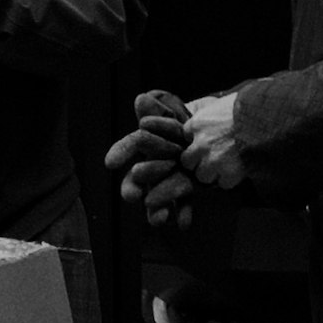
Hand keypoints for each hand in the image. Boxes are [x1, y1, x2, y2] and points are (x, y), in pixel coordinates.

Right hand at [106, 93, 192, 228]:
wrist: (212, 136)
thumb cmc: (185, 124)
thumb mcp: (174, 113)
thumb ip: (158, 110)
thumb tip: (142, 99)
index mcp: (148, 144)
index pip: (132, 146)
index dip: (121, 153)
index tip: (111, 163)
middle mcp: (153, 165)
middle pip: (141, 176)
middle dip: (134, 187)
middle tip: (132, 195)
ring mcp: (168, 179)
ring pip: (158, 195)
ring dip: (156, 209)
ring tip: (158, 219)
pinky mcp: (186, 191)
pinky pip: (183, 203)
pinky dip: (183, 213)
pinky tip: (183, 223)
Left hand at [180, 90, 246, 190]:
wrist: (267, 119)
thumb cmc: (247, 107)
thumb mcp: (221, 104)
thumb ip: (210, 114)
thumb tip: (209, 122)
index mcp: (197, 124)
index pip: (185, 137)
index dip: (196, 140)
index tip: (205, 141)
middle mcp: (200, 144)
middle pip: (188, 162)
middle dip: (198, 161)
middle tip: (212, 158)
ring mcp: (213, 160)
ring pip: (202, 176)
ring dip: (213, 173)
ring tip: (226, 165)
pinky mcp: (228, 173)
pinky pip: (223, 183)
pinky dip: (231, 179)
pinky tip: (238, 169)